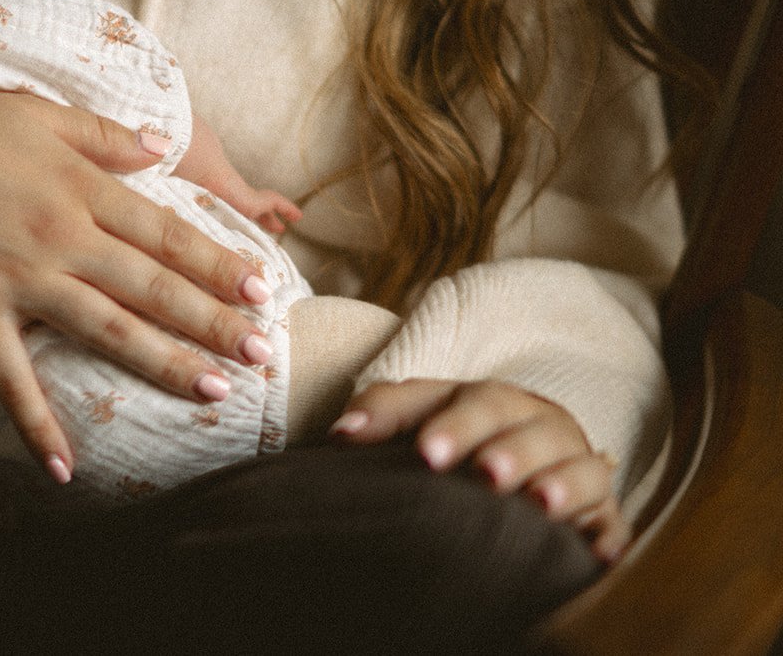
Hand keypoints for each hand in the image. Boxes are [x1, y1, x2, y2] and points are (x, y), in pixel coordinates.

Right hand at [0, 91, 276, 483]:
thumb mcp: (35, 112)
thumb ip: (103, 134)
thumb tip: (162, 146)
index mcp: (80, 188)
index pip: (166, 232)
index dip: (218, 263)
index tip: (261, 290)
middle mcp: (61, 238)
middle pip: (152, 287)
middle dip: (213, 322)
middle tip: (264, 353)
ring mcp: (18, 281)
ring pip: (107, 330)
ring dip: (164, 363)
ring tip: (216, 390)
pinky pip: (12, 379)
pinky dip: (38, 426)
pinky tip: (67, 470)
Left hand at [331, 378, 628, 562]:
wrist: (519, 454)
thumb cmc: (457, 436)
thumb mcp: (420, 415)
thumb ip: (383, 414)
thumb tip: (341, 434)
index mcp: (493, 401)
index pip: (474, 401)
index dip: (452, 425)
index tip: (425, 453)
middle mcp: (540, 427)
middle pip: (530, 430)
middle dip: (509, 451)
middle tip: (487, 473)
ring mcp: (575, 467)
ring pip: (582, 468)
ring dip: (564, 484)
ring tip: (541, 503)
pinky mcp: (601, 513)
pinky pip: (614, 521)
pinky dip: (609, 534)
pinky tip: (598, 553)